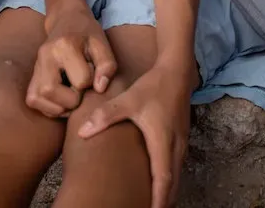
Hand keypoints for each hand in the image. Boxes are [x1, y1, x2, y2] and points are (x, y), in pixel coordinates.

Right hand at [27, 5, 117, 117]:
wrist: (66, 20)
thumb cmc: (86, 33)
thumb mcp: (102, 44)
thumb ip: (107, 65)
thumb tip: (99, 89)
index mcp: (64, 45)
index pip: (81, 80)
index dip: (91, 81)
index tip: (91, 70)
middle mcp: (45, 57)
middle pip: (52, 92)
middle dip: (73, 98)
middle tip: (81, 86)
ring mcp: (34, 67)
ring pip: (39, 99)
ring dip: (60, 104)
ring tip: (72, 93)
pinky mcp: (30, 77)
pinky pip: (33, 100)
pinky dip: (49, 106)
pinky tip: (62, 97)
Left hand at [78, 62, 194, 207]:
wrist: (177, 70)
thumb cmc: (154, 86)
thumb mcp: (129, 99)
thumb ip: (105, 115)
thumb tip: (83, 131)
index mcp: (163, 140)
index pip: (162, 178)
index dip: (157, 199)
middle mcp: (175, 145)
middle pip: (172, 183)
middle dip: (163, 202)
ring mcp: (181, 142)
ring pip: (176, 175)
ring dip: (167, 191)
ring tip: (154, 205)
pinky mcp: (181, 138)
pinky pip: (177, 166)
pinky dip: (170, 180)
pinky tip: (161, 184)